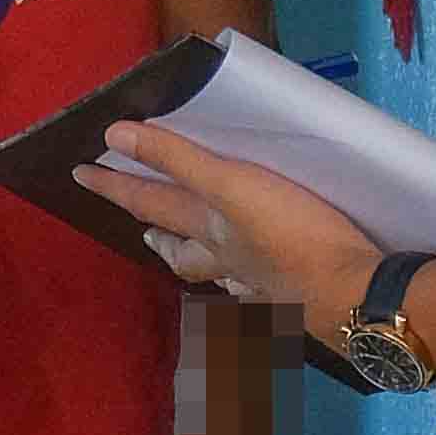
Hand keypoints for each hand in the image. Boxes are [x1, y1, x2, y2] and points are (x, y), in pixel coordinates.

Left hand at [80, 122, 378, 335]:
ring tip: (202, 256)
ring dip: (205, 264)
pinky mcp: (296, 297)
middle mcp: (228, 261)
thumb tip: (115, 136)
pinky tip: (263, 285)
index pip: (150, 204)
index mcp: (209, 232)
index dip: (115, 188)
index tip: (81, 175)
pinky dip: (255, 287)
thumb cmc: (293, 235)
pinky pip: (263, 292)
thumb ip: (178, 160)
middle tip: (145, 232)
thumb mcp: (232, 186)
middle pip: (183, 253)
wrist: (354, 293)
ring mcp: (262, 284)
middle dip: (162, 239)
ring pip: (222, 275)